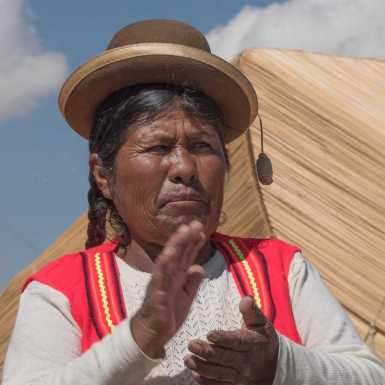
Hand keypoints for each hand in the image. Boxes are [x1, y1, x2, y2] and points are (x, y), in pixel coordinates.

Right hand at [131, 221, 205, 357]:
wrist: (152, 335)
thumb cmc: (167, 313)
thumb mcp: (185, 297)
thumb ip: (192, 282)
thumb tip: (199, 267)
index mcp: (176, 276)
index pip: (185, 256)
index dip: (193, 243)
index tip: (201, 229)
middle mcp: (167, 277)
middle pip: (176, 255)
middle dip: (183, 240)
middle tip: (191, 225)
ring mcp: (159, 286)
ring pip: (165, 266)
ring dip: (171, 251)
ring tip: (178, 238)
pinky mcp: (155, 299)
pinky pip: (158, 285)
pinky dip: (162, 274)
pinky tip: (165, 263)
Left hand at [184, 296, 278, 384]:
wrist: (275, 366)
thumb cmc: (262, 339)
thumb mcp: (261, 323)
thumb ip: (251, 311)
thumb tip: (245, 299)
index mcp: (253, 344)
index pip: (237, 342)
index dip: (224, 339)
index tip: (210, 334)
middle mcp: (247, 363)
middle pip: (225, 358)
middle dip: (207, 353)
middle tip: (192, 345)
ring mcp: (241, 377)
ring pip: (220, 374)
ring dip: (203, 368)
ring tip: (188, 360)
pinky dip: (207, 382)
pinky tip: (195, 374)